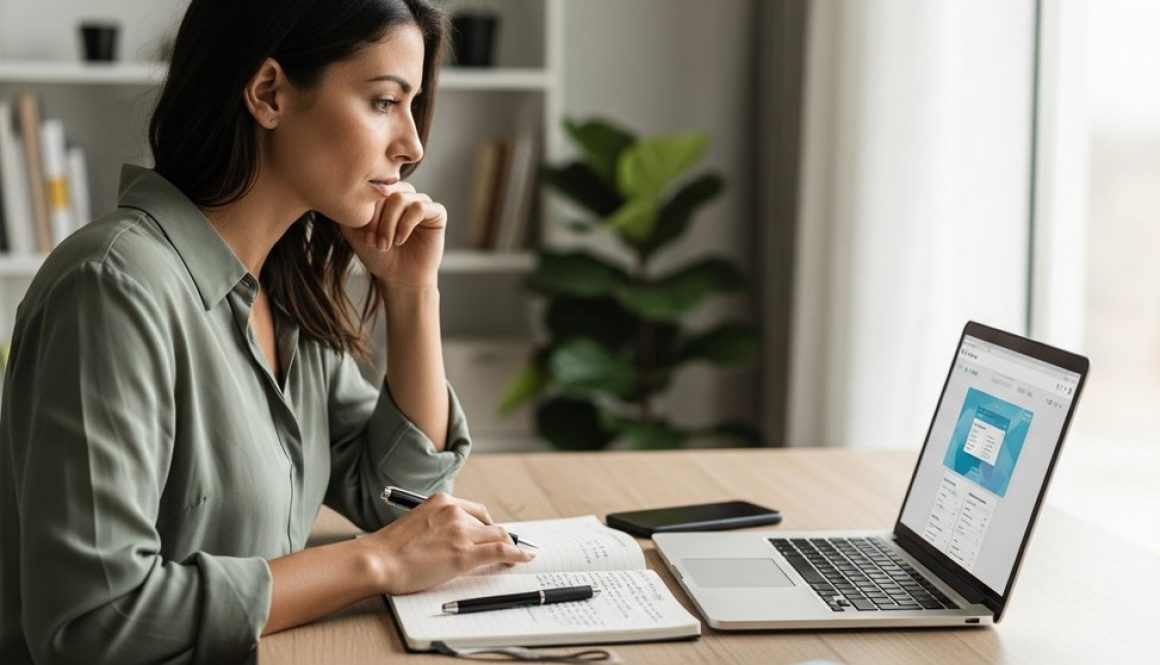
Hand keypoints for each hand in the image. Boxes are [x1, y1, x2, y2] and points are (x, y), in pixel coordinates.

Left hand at [339, 181, 446, 289]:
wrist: (398, 278)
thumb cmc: (377, 255)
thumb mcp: (353, 230)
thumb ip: (349, 209)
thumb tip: (344, 190)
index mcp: (385, 193)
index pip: (372, 187)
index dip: (366, 211)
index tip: (363, 237)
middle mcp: (404, 193)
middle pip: (386, 191)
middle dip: (377, 219)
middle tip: (374, 242)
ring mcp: (421, 201)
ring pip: (401, 198)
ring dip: (389, 224)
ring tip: (385, 244)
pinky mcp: (437, 213)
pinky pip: (419, 207)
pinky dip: (406, 225)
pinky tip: (400, 240)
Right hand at [364, 492, 534, 594]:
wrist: (378, 561)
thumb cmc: (389, 549)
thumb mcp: (416, 524)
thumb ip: (436, 525)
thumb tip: (451, 540)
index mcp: (442, 501)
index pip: (476, 511)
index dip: (488, 525)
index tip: (492, 533)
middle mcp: (454, 511)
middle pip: (489, 525)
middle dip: (499, 537)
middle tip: (507, 549)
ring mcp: (461, 532)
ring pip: (499, 537)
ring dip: (509, 547)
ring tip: (516, 557)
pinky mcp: (465, 554)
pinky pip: (502, 551)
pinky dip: (518, 554)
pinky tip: (525, 558)